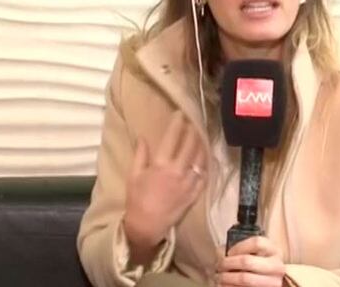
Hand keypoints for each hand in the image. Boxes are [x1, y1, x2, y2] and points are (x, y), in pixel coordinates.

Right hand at [123, 111, 207, 262]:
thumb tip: (143, 137)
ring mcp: (189, 182)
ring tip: (202, 136)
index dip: (177, 124)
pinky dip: (206, 165)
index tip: (180, 114)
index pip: (172, 137)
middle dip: (193, 131)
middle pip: (190, 145)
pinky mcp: (195, 193)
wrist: (147, 225)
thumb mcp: (133, 175)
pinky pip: (204, 175)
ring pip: (200, 158)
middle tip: (194, 123)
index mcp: (161, 164)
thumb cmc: (137, 199)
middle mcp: (178, 171)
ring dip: (202, 145)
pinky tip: (205, 158)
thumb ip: (140, 155)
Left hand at [216, 236, 285, 286]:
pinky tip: (226, 284)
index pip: (257, 243)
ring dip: (227, 277)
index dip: (239, 247)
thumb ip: (240, 250)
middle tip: (220, 266)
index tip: (229, 252)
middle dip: (228, 263)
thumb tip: (220, 253)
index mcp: (274, 251)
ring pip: (244, 278)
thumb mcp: (255, 254)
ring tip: (220, 277)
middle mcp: (276, 266)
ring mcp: (273, 282)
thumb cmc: (258, 265)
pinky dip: (230, 286)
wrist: (269, 281)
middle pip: (247, 261)